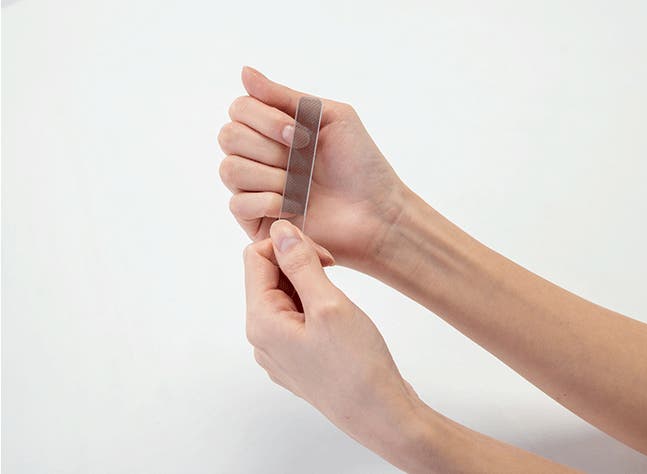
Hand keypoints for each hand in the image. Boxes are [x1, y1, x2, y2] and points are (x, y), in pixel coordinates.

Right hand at [219, 66, 404, 269]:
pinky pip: (237, 204)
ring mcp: (255, 189)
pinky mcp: (256, 221)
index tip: (302, 135)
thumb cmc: (360, 164)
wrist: (377, 211)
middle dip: (269, 148)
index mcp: (273, 129)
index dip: (265, 119)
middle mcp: (259, 156)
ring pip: (230, 169)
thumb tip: (244, 71)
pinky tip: (294, 207)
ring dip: (271, 176)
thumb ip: (283, 96)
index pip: (239, 109)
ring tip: (302, 188)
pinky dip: (267, 202)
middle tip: (304, 162)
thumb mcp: (328, 116)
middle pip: (228, 136)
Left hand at [243, 219, 418, 447]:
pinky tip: (338, 319)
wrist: (380, 415)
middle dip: (299, 265)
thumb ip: (300, 264)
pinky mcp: (297, 360)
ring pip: (284, 298)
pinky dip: (314, 307)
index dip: (288, 246)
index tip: (323, 256)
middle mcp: (263, 339)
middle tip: (334, 272)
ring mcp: (279, 352)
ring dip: (308, 286)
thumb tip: (279, 231)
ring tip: (339, 300)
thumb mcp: (328, 304)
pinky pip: (296, 320)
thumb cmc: (357, 366)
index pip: (255, 259)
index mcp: (261, 322)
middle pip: (268, 278)